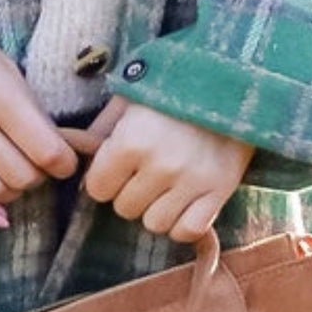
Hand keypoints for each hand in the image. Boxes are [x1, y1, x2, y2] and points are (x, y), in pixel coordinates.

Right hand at [0, 14, 77, 227]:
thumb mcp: (5, 68)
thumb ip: (28, 109)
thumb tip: (53, 147)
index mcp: (1, 97)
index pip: (47, 151)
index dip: (65, 164)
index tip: (64, 162)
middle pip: (22, 176)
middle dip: (38, 177)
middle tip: (35, 165)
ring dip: (12, 192)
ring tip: (12, 177)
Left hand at [79, 98, 254, 241]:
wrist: (233, 80)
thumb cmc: (174, 88)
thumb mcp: (130, 98)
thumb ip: (102, 131)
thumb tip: (78, 164)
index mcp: (132, 141)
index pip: (98, 189)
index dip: (106, 179)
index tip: (120, 166)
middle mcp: (160, 166)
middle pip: (125, 209)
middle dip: (131, 193)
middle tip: (148, 171)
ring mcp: (192, 181)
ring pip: (155, 224)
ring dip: (157, 210)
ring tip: (168, 185)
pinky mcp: (220, 191)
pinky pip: (188, 231)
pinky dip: (184, 223)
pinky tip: (186, 203)